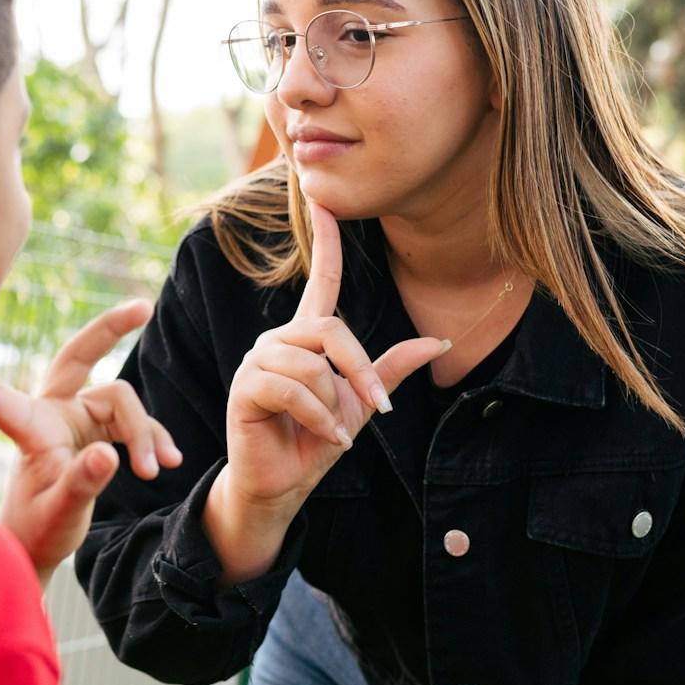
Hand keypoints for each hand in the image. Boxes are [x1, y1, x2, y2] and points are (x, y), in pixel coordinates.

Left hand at [0, 300, 181, 586]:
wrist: (43, 542)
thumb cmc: (39, 530)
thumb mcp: (61, 513)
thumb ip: (82, 483)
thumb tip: (109, 453)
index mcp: (29, 429)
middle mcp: (52, 413)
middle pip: (80, 356)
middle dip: (109, 329)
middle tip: (143, 307)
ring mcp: (77, 418)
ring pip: (122, 401)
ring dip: (144, 433)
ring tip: (154, 471)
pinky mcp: (97, 430)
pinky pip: (134, 422)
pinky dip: (152, 439)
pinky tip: (168, 462)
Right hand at [207, 199, 446, 580]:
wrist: (284, 485)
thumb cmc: (316, 440)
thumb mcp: (362, 402)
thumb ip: (391, 369)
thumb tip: (439, 341)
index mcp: (306, 337)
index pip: (319, 280)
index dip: (325, 241)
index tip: (323, 200)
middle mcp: (278, 339)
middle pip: (329, 331)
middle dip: (359, 371)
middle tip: (375, 408)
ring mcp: (258, 360)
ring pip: (312, 364)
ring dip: (334, 405)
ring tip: (333, 430)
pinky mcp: (245, 387)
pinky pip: (293, 388)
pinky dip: (319, 418)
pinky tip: (325, 438)